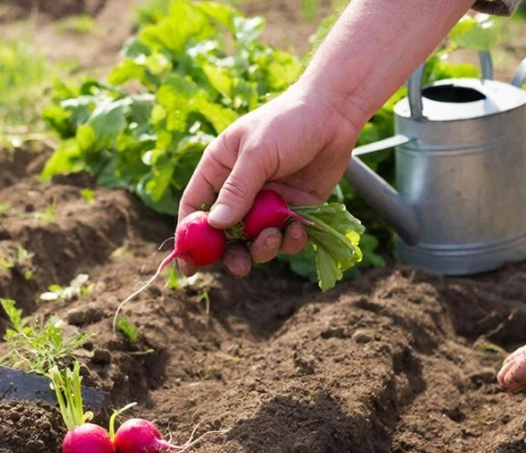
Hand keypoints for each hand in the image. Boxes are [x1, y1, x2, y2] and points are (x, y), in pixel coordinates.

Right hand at [175, 88, 363, 275]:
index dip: (190, 237)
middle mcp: (239, 190)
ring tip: (275, 235)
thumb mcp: (258, 152)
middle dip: (231, 253)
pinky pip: (285, 237)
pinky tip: (299, 227)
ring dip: (263, 247)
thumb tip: (216, 225)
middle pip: (224, 234)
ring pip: (255, 241)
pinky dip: (290, 240)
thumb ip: (237, 189)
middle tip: (240, 266)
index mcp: (219, 170)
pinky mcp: (293, 210)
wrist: (335, 113)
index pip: (195, 208)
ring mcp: (266, 203)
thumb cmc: (289, 121)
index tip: (191, 264)